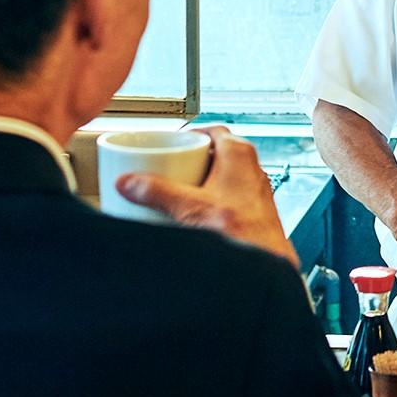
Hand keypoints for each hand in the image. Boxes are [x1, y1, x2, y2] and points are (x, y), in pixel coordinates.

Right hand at [116, 125, 297, 267]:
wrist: (267, 265)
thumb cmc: (244, 233)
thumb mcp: (190, 207)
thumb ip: (157, 192)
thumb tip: (130, 183)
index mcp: (240, 155)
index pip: (213, 130)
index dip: (190, 134)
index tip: (170, 142)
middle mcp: (251, 170)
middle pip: (215, 155)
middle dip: (189, 162)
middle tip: (166, 170)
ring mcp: (253, 192)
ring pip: (221, 178)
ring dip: (198, 183)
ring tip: (174, 194)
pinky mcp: (251, 213)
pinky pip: (225, 199)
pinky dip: (207, 202)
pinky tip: (193, 217)